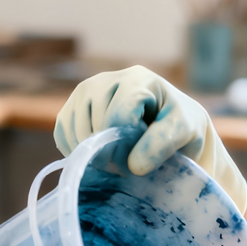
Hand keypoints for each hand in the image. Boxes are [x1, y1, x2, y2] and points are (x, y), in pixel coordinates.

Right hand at [53, 65, 246, 211]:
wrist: (171, 126)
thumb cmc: (180, 127)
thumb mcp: (185, 132)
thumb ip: (164, 143)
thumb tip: (133, 164)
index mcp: (138, 79)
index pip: (118, 116)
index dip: (123, 147)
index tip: (136, 165)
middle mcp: (107, 79)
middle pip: (93, 123)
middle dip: (107, 151)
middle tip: (124, 166)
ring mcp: (86, 91)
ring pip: (73, 127)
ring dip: (90, 153)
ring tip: (113, 160)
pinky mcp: (73, 106)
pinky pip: (62, 132)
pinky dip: (75, 151)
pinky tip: (96, 156)